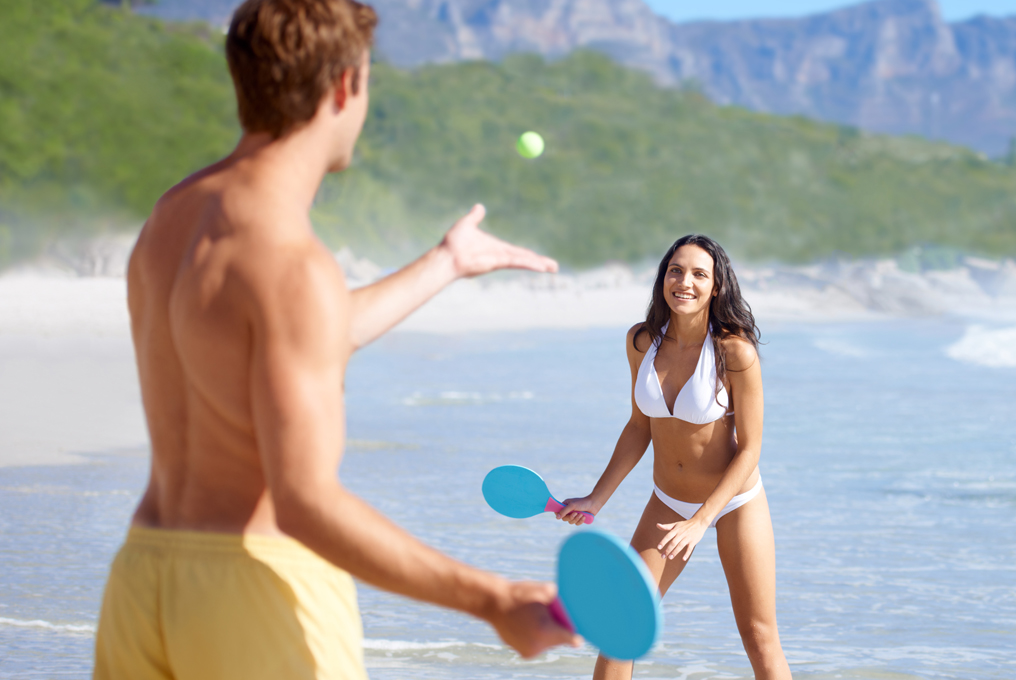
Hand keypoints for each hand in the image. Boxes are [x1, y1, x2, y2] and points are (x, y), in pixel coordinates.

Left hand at [439, 204, 557, 277]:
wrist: (447, 254)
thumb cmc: (454, 243)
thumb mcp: (467, 223)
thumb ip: (475, 216)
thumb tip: (479, 206)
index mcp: (496, 248)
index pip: (517, 252)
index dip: (530, 256)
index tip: (540, 259)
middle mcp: (500, 255)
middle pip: (525, 258)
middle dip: (540, 262)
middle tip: (554, 267)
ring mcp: (500, 260)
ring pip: (524, 261)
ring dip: (539, 264)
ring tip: (553, 268)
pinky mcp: (497, 262)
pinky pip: (516, 261)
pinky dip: (529, 263)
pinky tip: (540, 266)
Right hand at [486, 581, 580, 658]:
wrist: (493, 602)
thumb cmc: (519, 594)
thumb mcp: (541, 589)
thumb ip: (557, 596)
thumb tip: (569, 598)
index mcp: (545, 631)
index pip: (570, 638)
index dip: (576, 635)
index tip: (580, 637)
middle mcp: (538, 646)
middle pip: (559, 640)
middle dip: (559, 629)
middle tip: (553, 616)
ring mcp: (529, 651)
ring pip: (547, 643)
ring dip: (547, 634)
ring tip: (539, 619)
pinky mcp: (522, 653)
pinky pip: (537, 645)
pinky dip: (537, 637)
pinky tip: (531, 624)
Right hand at [555, 495, 598, 525]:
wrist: (594, 504)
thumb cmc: (582, 503)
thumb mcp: (572, 506)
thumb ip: (564, 511)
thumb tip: (557, 517)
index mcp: (565, 505)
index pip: (558, 511)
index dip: (558, 514)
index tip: (560, 515)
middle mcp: (569, 510)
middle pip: (564, 518)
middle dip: (570, 517)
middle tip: (575, 513)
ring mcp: (574, 515)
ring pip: (570, 522)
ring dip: (576, 519)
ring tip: (581, 514)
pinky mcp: (579, 519)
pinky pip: (577, 524)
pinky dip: (580, 521)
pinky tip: (584, 516)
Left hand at [656, 517, 707, 560]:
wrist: (699, 522)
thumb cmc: (685, 524)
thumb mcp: (675, 524)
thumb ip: (666, 526)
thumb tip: (657, 525)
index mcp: (676, 530)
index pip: (668, 536)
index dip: (663, 542)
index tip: (658, 547)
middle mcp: (681, 534)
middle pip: (673, 543)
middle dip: (667, 550)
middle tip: (662, 556)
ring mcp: (687, 538)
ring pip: (680, 546)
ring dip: (675, 552)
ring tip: (670, 558)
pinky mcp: (693, 542)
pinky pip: (689, 549)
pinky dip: (686, 554)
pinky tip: (683, 559)